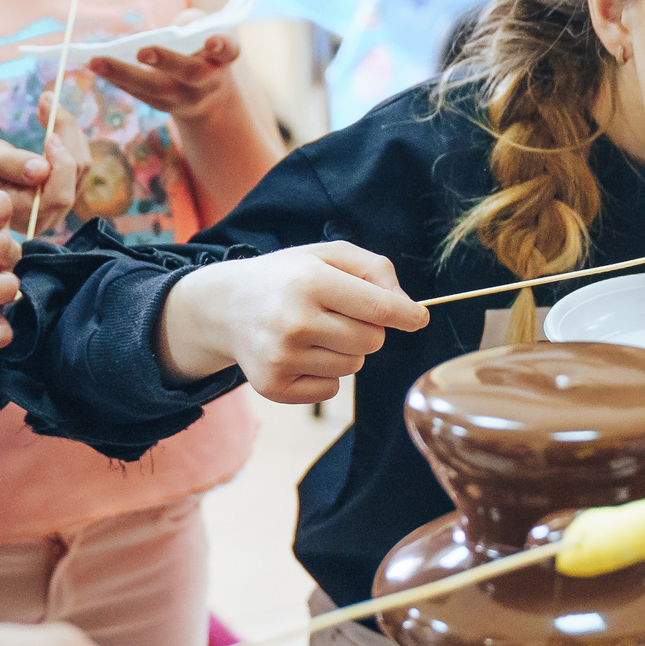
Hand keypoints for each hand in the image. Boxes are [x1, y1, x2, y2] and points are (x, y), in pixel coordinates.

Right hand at [0, 115, 84, 236]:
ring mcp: (57, 206)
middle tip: (46, 99)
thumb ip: (11, 165)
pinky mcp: (61, 191)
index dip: (61, 162)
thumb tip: (42, 169)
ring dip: (68, 130)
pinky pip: (76, 162)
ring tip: (47, 103)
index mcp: (25, 214)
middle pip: (75, 174)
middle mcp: (47, 216)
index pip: (59, 194)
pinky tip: (51, 118)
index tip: (49, 133)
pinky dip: (67, 136)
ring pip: (81, 166)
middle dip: (66, 133)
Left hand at [88, 32, 244, 121]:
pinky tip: (94, 65)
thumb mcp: (205, 32)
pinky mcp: (163, 105)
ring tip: (95, 61)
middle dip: (166, 61)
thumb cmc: (203, 50)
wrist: (208, 96)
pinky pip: (138, 93)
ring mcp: (185, 98)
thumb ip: (192, 23)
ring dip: (124, 74)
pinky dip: (116, 78)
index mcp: (223, 58)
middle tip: (142, 51)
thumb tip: (166, 33)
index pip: (228, 50)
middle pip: (189, 73)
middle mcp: (208, 81)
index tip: (211, 40)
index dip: (221, 45)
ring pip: (156, 89)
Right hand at [158, 242, 427, 402]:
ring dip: (344, 351)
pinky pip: (331, 390)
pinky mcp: (273, 386)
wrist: (225, 307)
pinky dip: (325, 375)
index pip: (380, 308)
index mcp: (311, 282)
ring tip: (314, 331)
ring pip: (353, 366)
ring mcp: (282, 357)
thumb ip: (374, 269)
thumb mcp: (327, 255)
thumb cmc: (287, 278)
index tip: (419, 318)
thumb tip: (408, 308)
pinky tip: (301, 354)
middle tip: (339, 314)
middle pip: (372, 341)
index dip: (408, 315)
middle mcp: (295, 321)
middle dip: (367, 328)